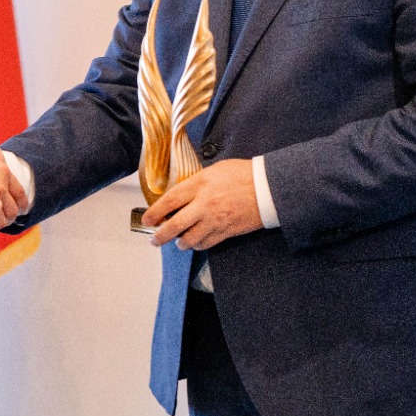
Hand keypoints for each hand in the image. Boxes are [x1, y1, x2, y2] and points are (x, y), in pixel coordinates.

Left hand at [144, 159, 262, 250]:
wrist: (268, 188)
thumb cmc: (243, 174)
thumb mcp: (215, 170)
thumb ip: (196, 182)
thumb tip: (181, 194)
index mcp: (199, 183)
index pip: (170, 200)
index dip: (155, 212)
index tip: (147, 219)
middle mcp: (204, 204)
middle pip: (174, 225)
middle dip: (160, 235)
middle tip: (154, 239)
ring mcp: (215, 220)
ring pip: (189, 239)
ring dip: (180, 242)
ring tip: (178, 242)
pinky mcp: (226, 232)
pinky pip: (206, 244)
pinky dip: (198, 245)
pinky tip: (195, 242)